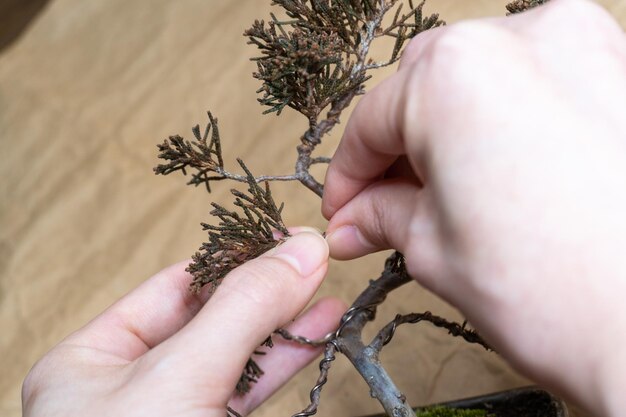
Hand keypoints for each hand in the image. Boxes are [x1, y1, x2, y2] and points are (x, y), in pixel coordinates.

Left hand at [22, 230, 343, 416]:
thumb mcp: (181, 378)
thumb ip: (243, 309)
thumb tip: (303, 248)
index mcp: (92, 361)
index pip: (175, 286)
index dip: (235, 257)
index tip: (288, 237)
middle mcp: (128, 388)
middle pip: (211, 319)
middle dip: (267, 292)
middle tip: (318, 264)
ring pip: (237, 359)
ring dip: (287, 328)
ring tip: (330, 300)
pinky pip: (248, 393)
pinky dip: (286, 366)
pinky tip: (316, 338)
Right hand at [323, 0, 625, 414]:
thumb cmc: (559, 298)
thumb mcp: (435, 251)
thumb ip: (384, 216)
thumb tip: (354, 217)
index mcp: (456, 75)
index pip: (371, 122)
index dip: (348, 174)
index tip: (344, 210)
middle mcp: (522, 37)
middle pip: (422, 87)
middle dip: (397, 148)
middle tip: (385, 205)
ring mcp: (582, 45)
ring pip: (479, 77)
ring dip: (448, 132)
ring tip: (442, 194)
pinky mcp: (619, 70)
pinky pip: (533, 83)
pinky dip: (502, 121)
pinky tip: (497, 173)